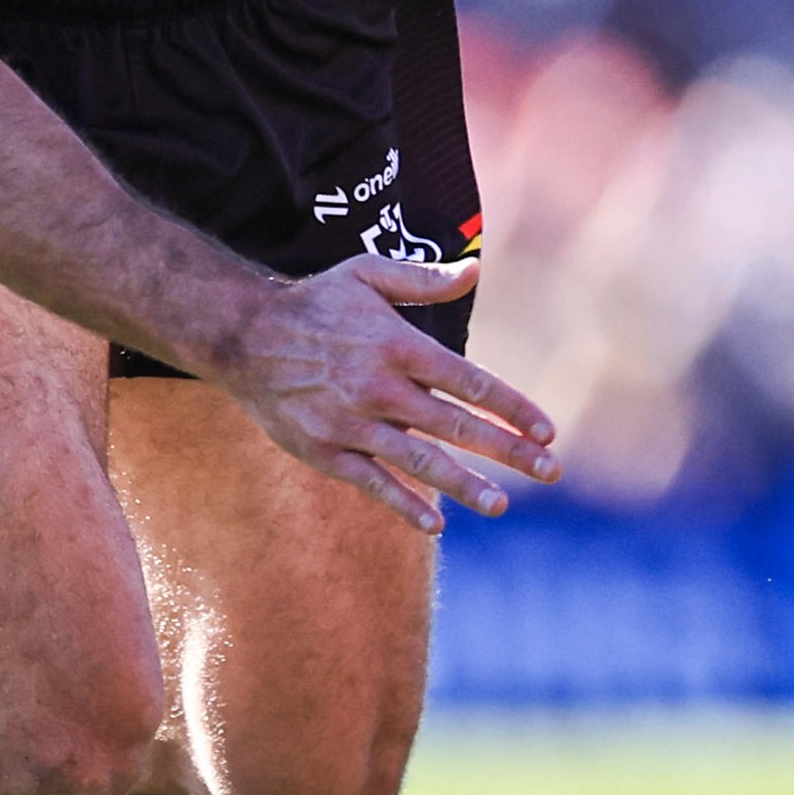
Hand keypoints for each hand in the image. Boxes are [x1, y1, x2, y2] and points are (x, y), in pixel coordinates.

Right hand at [180, 253, 556, 532]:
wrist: (242, 336)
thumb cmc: (315, 302)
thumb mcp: (367, 274)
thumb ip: (422, 279)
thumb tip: (474, 270)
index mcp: (398, 346)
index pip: (469, 381)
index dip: (512, 407)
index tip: (548, 429)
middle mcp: (379, 388)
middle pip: (455, 426)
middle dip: (507, 450)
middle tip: (552, 471)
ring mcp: (350, 424)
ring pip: (417, 461)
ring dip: (463, 485)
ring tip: (502, 505)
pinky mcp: (324, 450)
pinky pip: (370, 482)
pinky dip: (402, 505)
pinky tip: (435, 524)